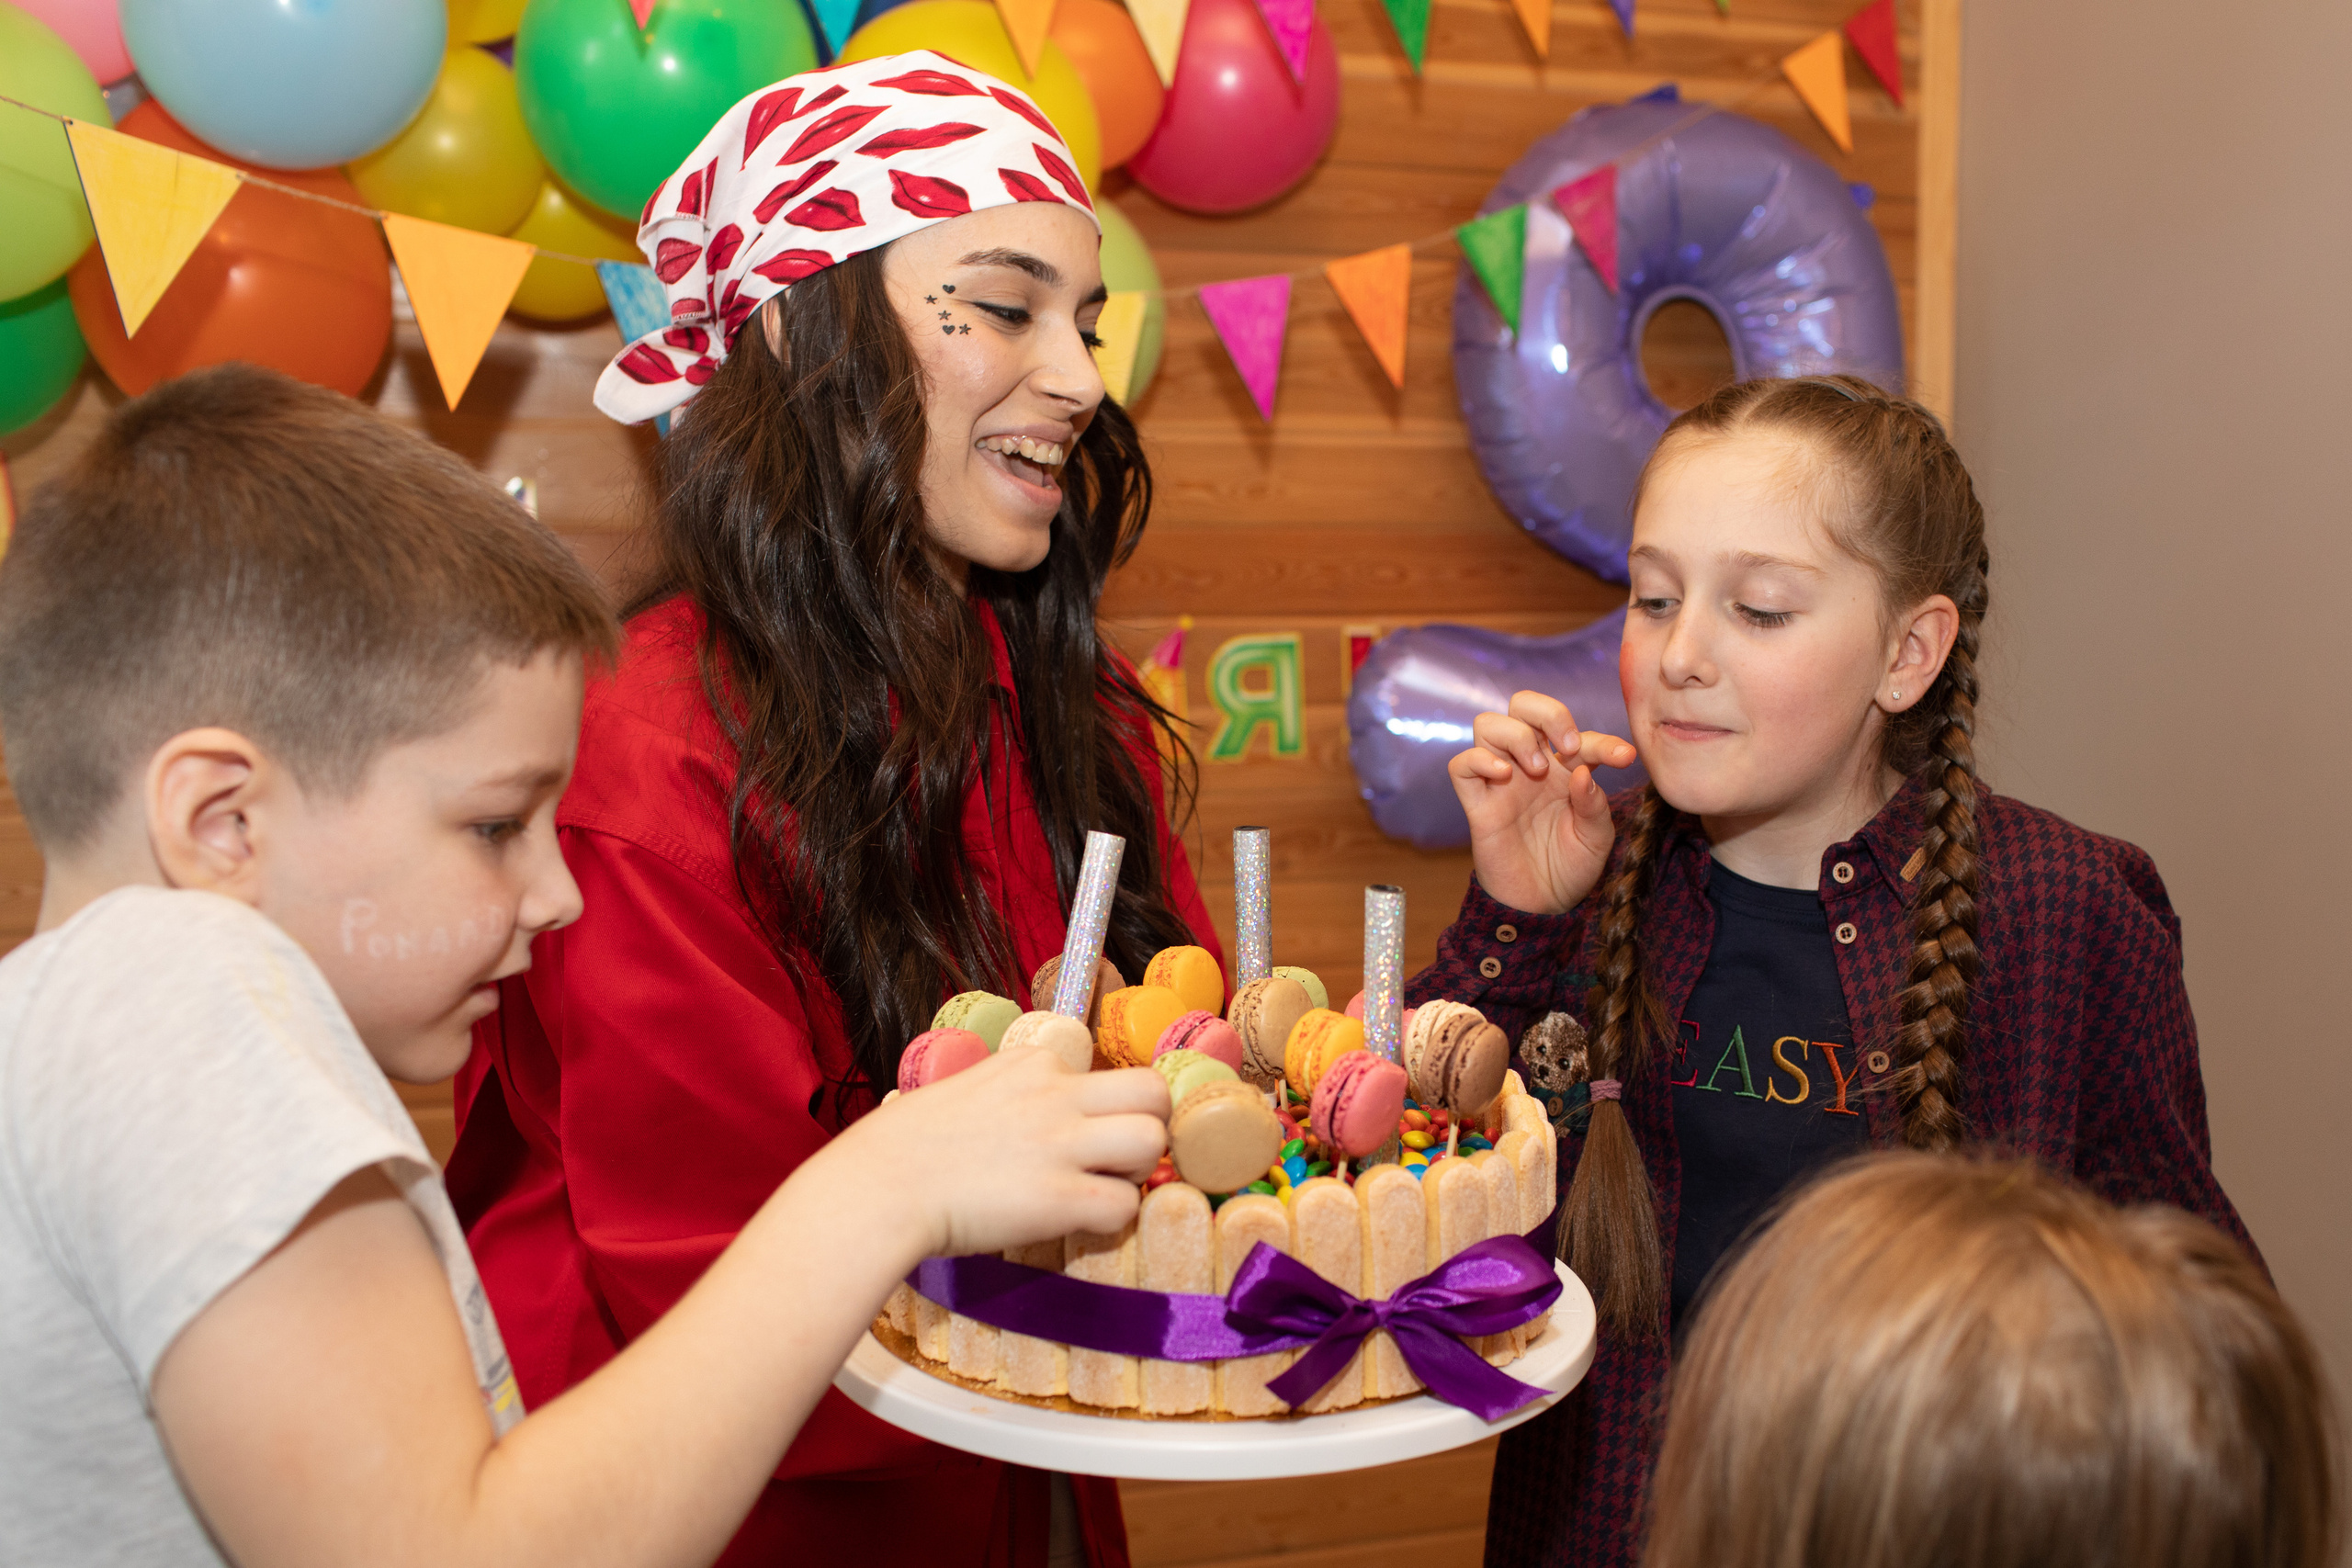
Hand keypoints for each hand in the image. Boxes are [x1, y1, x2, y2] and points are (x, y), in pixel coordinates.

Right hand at [831, 1047, 1169, 1257]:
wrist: (877, 1187)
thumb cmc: (903, 1147)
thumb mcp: (963, 1089)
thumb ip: (1007, 1092)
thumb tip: (1025, 1115)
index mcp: (1031, 1062)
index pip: (1107, 1071)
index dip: (1106, 1108)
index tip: (1087, 1134)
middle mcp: (1054, 1094)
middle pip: (1154, 1091)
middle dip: (1149, 1126)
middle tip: (1120, 1160)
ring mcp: (1060, 1144)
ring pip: (1152, 1140)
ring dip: (1140, 1171)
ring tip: (1105, 1188)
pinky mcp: (1059, 1197)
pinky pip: (1125, 1204)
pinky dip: (1113, 1219)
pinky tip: (1080, 1223)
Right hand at [1447, 690, 1636, 914]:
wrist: (1542, 905)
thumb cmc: (1571, 868)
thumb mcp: (1597, 838)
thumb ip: (1594, 804)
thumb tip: (1581, 772)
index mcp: (1564, 769)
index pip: (1580, 737)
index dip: (1604, 742)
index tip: (1625, 759)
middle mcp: (1530, 766)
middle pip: (1522, 706)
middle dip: (1548, 712)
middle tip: (1566, 747)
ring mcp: (1501, 781)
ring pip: (1488, 724)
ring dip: (1515, 736)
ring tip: (1535, 769)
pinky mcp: (1477, 803)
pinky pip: (1461, 764)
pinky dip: (1479, 759)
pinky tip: (1504, 775)